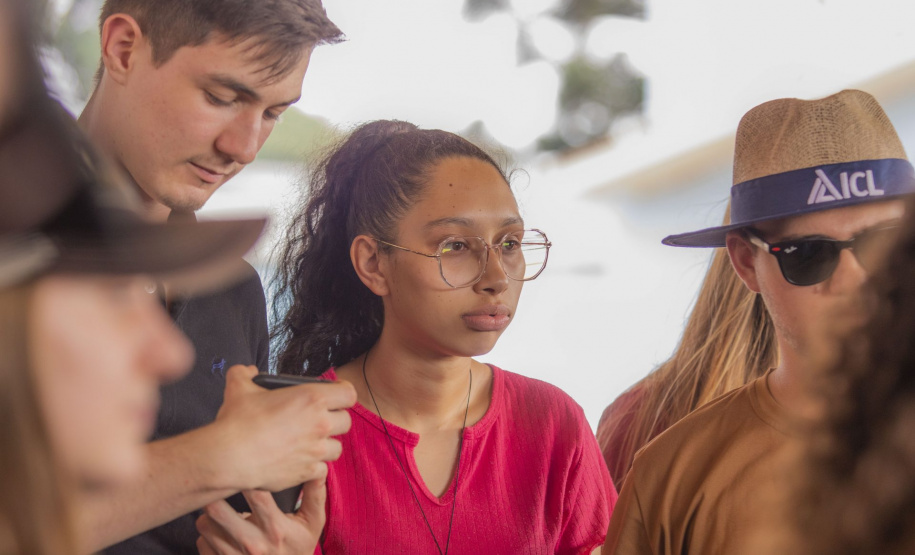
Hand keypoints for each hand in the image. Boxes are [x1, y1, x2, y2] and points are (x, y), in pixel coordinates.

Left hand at [196, 476, 326, 554]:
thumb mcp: (313, 523)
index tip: (241, 463)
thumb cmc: (299, 547)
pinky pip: (201, 542)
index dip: (246, 476)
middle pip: (218, 510)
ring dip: (211, 513)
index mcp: (277, 529)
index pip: (256, 496)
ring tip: (220, 508)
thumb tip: (320, 467)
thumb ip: (315, 494)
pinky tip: (220, 530)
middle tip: (221, 484)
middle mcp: (254, 544)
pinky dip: (208, 534)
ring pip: (205, 524)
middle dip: (217, 493)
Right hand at [212, 365, 354, 491]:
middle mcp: (319, 424)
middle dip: (335, 420)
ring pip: (337, 448)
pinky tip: (301, 462)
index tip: (335, 395)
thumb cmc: (238, 421)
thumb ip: (245, 373)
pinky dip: (314, 468)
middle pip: (346, 421)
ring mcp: (315, 450)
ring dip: (327, 445)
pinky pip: (322, 470)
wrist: (229, 456)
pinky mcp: (306, 471)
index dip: (343, 393)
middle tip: (320, 420)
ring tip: (311, 442)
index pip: (348, 394)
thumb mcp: (239, 386)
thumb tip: (247, 371)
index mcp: (312, 399)